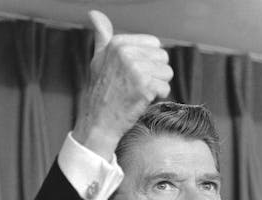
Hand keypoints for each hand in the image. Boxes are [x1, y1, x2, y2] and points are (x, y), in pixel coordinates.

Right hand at [72, 10, 172, 160]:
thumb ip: (102, 36)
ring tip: (139, 92)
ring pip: (167, 72)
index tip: (132, 73)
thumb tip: (94, 14)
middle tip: (136, 85)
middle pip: (163, 57)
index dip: (148, 61)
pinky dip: (157, 97)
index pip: (154, 44)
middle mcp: (126, 53)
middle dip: (155, 73)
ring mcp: (135, 69)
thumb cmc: (100, 92)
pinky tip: (141, 101)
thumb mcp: (98, 59)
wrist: (98, 122)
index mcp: (118, 43)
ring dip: (157, 85)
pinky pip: (165, 88)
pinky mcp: (144, 86)